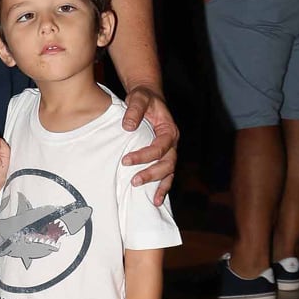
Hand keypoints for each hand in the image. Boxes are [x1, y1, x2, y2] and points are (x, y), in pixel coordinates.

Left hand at [120, 87, 177, 203]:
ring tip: (150, 199)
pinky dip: (162, 187)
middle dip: (152, 174)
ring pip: (169, 172)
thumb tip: (128, 127)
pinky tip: (155, 200)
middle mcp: (172, 143)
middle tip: (133, 182)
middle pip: (167, 163)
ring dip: (159, 185)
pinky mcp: (163, 157)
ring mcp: (170, 151)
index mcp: (169, 130)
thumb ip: (134, 110)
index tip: (126, 161)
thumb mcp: (139, 98)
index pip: (160, 147)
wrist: (148, 98)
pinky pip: (166, 174)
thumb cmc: (144, 98)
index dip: (144, 156)